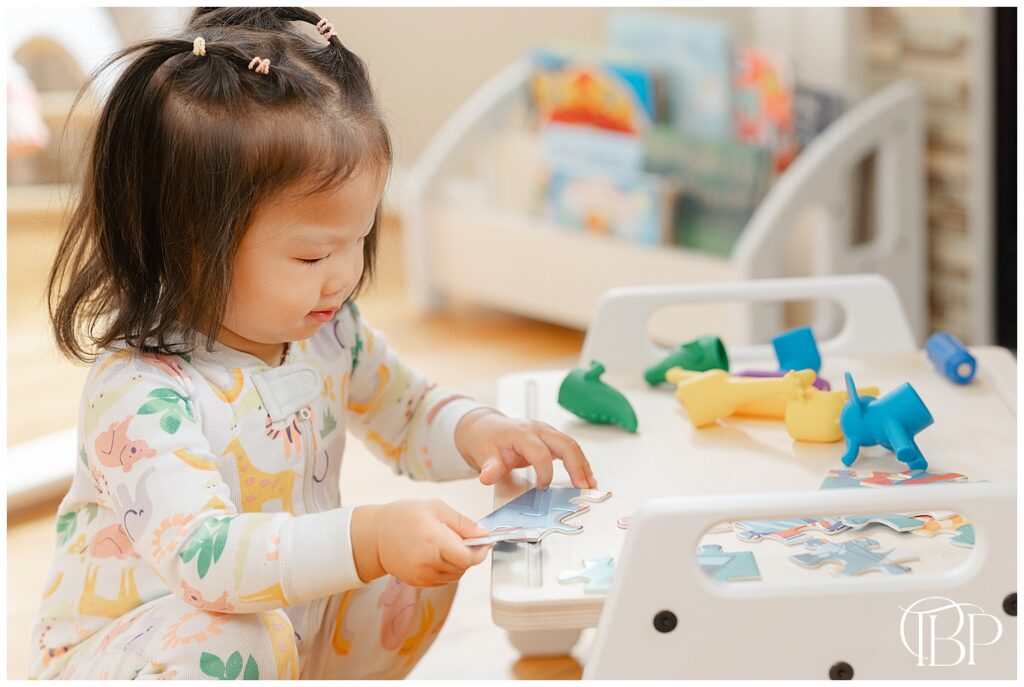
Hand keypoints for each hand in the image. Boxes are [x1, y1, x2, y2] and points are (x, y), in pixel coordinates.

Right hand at [351, 500, 490, 587]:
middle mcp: (428, 562)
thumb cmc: (404, 516)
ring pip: (455, 575)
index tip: (482, 542)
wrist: (374, 536)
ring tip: (447, 546)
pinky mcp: (418, 583)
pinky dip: (447, 570)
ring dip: (458, 563)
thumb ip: (462, 522)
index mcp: (434, 540)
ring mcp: (422, 576)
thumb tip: (483, 533)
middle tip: (464, 540)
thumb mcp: (435, 507)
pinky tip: (437, 555)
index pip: (468, 557)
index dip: (479, 551)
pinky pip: (443, 580)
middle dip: (469, 554)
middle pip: (463, 567)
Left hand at [455, 409, 596, 489]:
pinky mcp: (550, 439)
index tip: (543, 488)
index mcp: (522, 433)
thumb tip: (488, 476)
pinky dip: (579, 462)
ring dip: (583, 465)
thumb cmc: (486, 439)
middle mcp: (538, 430)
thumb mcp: (483, 453)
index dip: (544, 472)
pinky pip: (569, 449)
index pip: (540, 452)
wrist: (486, 427)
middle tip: (584, 486)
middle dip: (577, 466)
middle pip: (565, 444)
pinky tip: (585, 476)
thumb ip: (489, 466)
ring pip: (571, 445)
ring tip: (590, 484)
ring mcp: (546, 433)